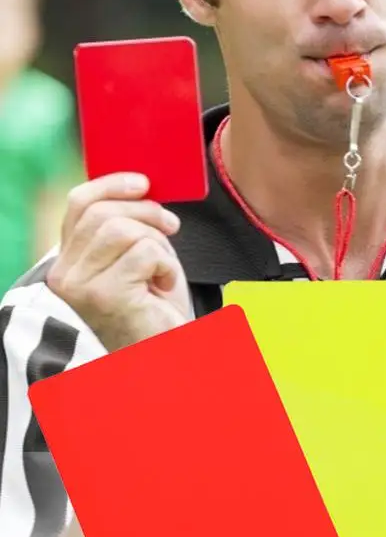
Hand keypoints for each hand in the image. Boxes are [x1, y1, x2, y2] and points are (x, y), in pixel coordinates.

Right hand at [46, 173, 191, 352]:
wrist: (166, 353)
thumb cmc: (155, 306)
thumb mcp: (137, 257)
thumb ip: (127, 227)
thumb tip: (141, 187)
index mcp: (68, 261)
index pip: (79, 204)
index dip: (112, 185)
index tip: (144, 183)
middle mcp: (64, 274)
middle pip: (104, 212)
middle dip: (147, 212)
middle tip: (172, 227)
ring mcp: (80, 287)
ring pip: (122, 230)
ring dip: (157, 243)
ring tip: (162, 269)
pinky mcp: (104, 296)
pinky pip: (145, 252)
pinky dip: (166, 265)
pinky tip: (163, 286)